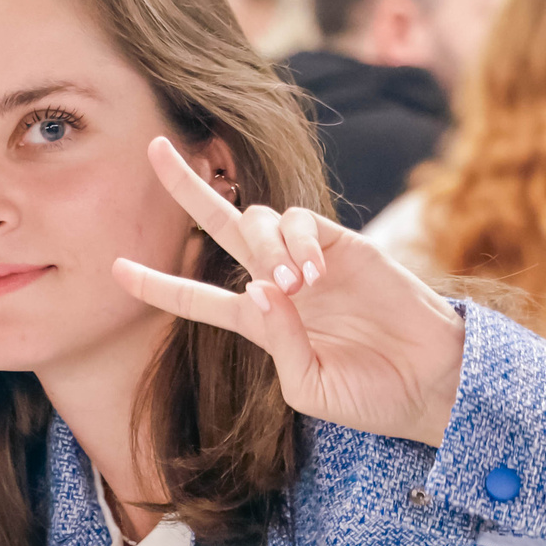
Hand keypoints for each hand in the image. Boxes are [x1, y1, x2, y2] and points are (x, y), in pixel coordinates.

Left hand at [112, 137, 467, 445]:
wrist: (432, 383)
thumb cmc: (370, 396)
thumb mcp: (311, 387)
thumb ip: (279, 342)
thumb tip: (260, 289)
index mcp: (261, 324)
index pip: (196, 297)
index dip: (156, 283)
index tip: (113, 268)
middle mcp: (280, 282)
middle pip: (223, 224)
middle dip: (188, 187)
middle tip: (157, 148)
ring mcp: (313, 259)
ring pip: (262, 221)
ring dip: (265, 248)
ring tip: (295, 287)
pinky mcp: (348, 244)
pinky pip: (305, 222)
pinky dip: (298, 242)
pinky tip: (311, 273)